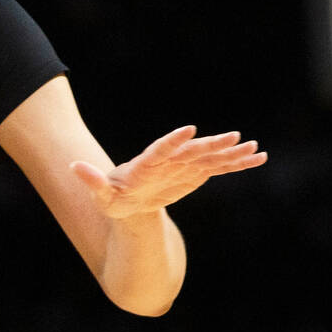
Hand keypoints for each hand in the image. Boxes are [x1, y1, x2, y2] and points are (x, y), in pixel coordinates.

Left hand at [69, 126, 265, 219]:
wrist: (128, 201)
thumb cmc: (112, 197)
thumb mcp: (100, 195)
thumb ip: (91, 181)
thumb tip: (73, 167)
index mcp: (146, 164)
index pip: (160, 150)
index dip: (173, 140)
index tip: (189, 130)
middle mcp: (168, 161)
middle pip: (192, 151)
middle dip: (212, 144)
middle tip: (235, 137)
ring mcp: (184, 166)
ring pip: (210, 158)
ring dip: (232, 153)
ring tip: (255, 148)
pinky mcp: (195, 174)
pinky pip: (218, 168)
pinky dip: (237, 164)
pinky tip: (258, 158)